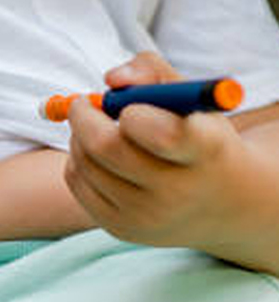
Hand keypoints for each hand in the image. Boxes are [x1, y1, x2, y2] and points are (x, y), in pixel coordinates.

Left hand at [65, 52, 278, 268]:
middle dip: (84, 117)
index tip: (128, 106)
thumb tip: (112, 79)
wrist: (224, 203)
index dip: (134, 112)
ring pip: (85, 163)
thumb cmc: (200, 135)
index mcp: (206, 151)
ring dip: (78, 137)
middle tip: (82, 104)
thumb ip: (153, 72)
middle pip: (108, 148)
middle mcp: (178, 190)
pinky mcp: (121, 229)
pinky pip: (77, 183)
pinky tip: (96, 156)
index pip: (163, 133)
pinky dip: (77, 161)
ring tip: (94, 128)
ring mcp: (147, 215)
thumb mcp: (192, 100)